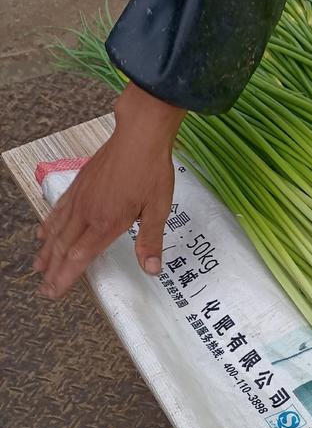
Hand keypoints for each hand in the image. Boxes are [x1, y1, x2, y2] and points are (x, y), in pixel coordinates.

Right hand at [34, 82, 186, 298]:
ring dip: (47, 251)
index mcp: (106, 223)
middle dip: (52, 270)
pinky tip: (43, 232)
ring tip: (38, 265)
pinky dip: (49, 224)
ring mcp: (80, 197)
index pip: (79, 258)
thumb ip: (150, 240)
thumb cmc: (151, 170)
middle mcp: (87, 213)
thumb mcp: (158, 209)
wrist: (139, 135)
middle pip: (63, 247)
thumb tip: (152, 269)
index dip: (65, 277)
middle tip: (44, 289)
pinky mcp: (79, 184)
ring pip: (57, 230)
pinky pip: (58, 209)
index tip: (54, 292)